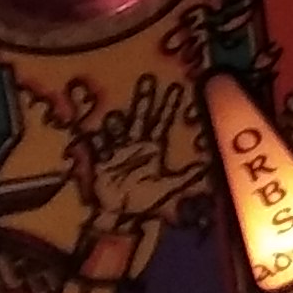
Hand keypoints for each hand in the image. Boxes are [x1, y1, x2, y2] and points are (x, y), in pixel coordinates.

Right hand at [73, 77, 207, 229]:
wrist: (121, 213)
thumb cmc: (145, 199)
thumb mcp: (169, 188)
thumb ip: (186, 177)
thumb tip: (204, 168)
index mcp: (152, 147)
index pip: (161, 122)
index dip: (168, 105)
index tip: (174, 87)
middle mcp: (134, 144)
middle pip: (140, 117)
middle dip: (144, 99)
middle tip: (148, 79)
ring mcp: (116, 151)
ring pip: (117, 131)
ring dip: (116, 124)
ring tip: (114, 118)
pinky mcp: (100, 162)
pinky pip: (95, 150)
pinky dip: (91, 143)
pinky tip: (87, 135)